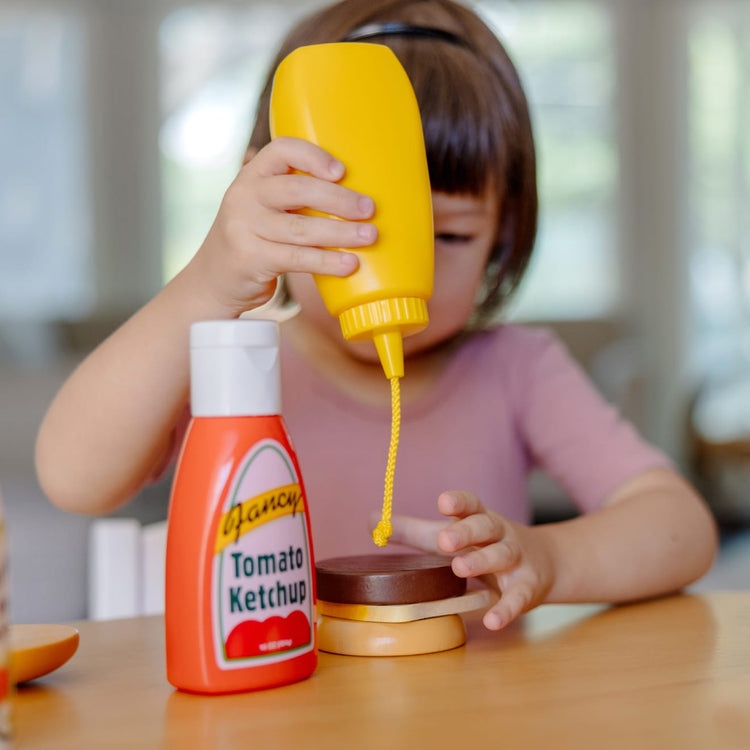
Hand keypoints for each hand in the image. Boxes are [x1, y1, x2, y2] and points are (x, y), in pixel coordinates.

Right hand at [190, 136, 376, 314]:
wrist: (213, 280)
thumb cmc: (255, 240)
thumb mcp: (264, 208)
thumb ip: (295, 198)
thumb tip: (358, 199)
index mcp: (252, 175)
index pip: (282, 150)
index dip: (314, 156)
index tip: (342, 171)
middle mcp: (244, 196)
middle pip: (299, 190)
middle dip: (339, 199)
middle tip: (369, 209)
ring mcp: (244, 227)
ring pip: (301, 228)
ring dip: (340, 233)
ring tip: (369, 236)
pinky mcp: (250, 258)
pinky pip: (296, 258)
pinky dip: (326, 261)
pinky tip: (349, 264)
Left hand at [387, 491, 555, 629]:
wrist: (544, 562)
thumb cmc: (482, 545)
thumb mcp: (450, 535)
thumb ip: (412, 530)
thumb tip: (371, 521)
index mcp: (479, 518)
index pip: (471, 504)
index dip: (458, 502)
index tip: (443, 502)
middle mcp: (500, 534)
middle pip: (485, 527)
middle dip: (465, 532)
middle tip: (444, 540)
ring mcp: (516, 560)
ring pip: (501, 555)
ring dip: (482, 561)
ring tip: (459, 568)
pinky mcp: (527, 587)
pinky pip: (518, 598)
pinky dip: (506, 608)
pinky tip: (492, 620)